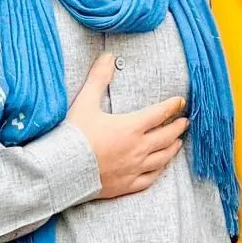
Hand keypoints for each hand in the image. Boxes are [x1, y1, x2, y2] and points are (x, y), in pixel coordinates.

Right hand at [65, 54, 187, 197]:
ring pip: (162, 158)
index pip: (160, 113)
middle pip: (167, 136)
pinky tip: (161, 167)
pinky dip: (159, 171)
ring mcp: (133, 169)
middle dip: (177, 127)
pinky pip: (150, 179)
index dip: (172, 106)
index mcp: (131, 127)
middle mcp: (138, 149)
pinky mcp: (125, 186)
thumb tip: (107, 56)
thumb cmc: (71, 137)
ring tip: (177, 142)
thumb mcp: (84, 103)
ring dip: (173, 148)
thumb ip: (98, 79)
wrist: (56, 172)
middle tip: (184, 121)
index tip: (180, 102)